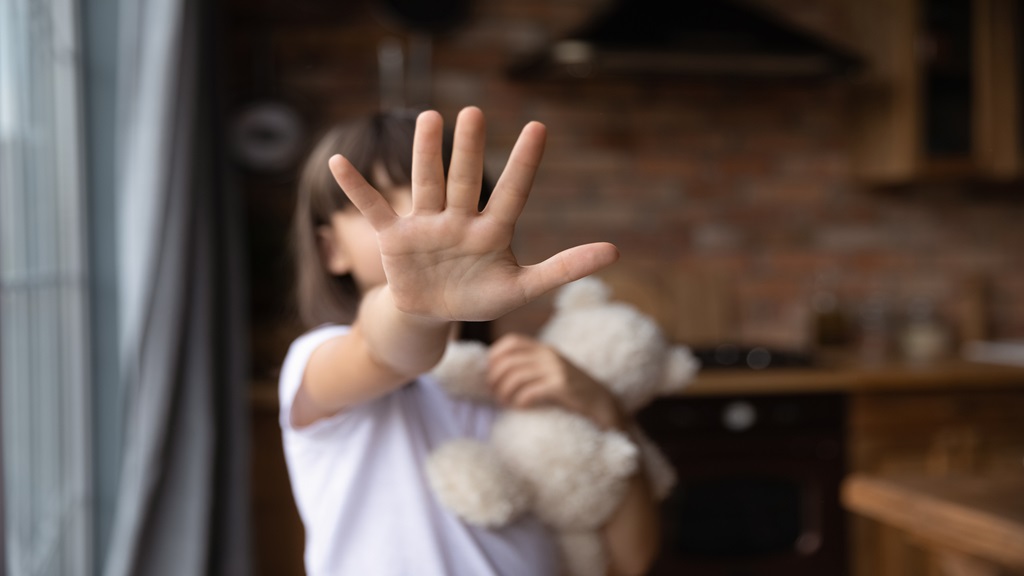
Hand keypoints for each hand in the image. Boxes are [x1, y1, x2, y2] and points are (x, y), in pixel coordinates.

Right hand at [328, 107, 617, 321]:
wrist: (434, 313)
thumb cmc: (480, 297)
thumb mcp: (523, 288)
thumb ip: (564, 268)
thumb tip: (614, 250)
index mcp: (492, 231)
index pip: (512, 193)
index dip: (524, 164)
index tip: (538, 128)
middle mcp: (459, 219)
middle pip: (465, 179)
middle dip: (467, 149)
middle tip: (473, 113)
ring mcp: (427, 225)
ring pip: (426, 182)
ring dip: (425, 153)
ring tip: (429, 119)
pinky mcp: (396, 238)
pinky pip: (374, 209)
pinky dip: (357, 189)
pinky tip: (340, 164)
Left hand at [487, 333, 625, 429]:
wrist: (604, 404)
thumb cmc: (573, 392)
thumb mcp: (552, 370)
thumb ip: (532, 366)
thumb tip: (496, 373)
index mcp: (545, 348)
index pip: (510, 342)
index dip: (494, 356)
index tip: (491, 375)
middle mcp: (549, 355)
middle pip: (508, 361)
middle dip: (495, 380)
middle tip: (495, 395)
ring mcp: (556, 370)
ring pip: (515, 378)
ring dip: (504, 394)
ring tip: (506, 404)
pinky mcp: (562, 387)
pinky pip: (529, 393)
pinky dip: (519, 402)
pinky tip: (521, 408)